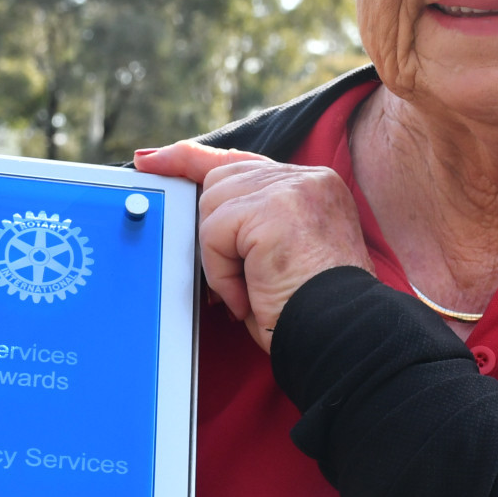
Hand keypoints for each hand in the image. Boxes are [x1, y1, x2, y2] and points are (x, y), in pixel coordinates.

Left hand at [135, 142, 371, 352]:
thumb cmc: (311, 313)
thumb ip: (251, 226)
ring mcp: (294, 189)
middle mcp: (309, 179)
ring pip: (213, 205)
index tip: (154, 159)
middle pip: (219, 180)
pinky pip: (215, 231)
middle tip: (227, 277)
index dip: (191, 159)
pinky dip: (220, 270)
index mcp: (313, 187)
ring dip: (219, 258)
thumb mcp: (276, 259)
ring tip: (250, 290)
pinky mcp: (275, 209)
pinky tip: (247, 293)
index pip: (241, 162)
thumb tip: (198, 217)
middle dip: (206, 227)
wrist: (343, 337)